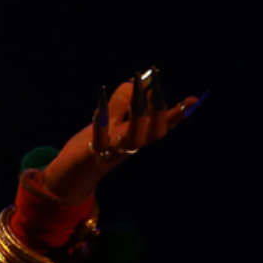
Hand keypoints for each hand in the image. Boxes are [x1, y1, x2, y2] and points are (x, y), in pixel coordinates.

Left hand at [42, 69, 202, 204]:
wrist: (67, 180)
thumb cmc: (90, 149)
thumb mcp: (108, 122)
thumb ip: (121, 103)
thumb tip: (136, 83)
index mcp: (135, 138)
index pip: (161, 126)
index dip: (178, 114)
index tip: (194, 99)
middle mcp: (128, 146)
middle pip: (154, 132)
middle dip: (158, 108)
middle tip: (156, 83)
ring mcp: (112, 152)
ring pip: (134, 137)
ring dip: (138, 113)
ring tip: (136, 88)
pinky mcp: (92, 155)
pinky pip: (100, 138)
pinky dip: (102, 120)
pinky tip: (101, 102)